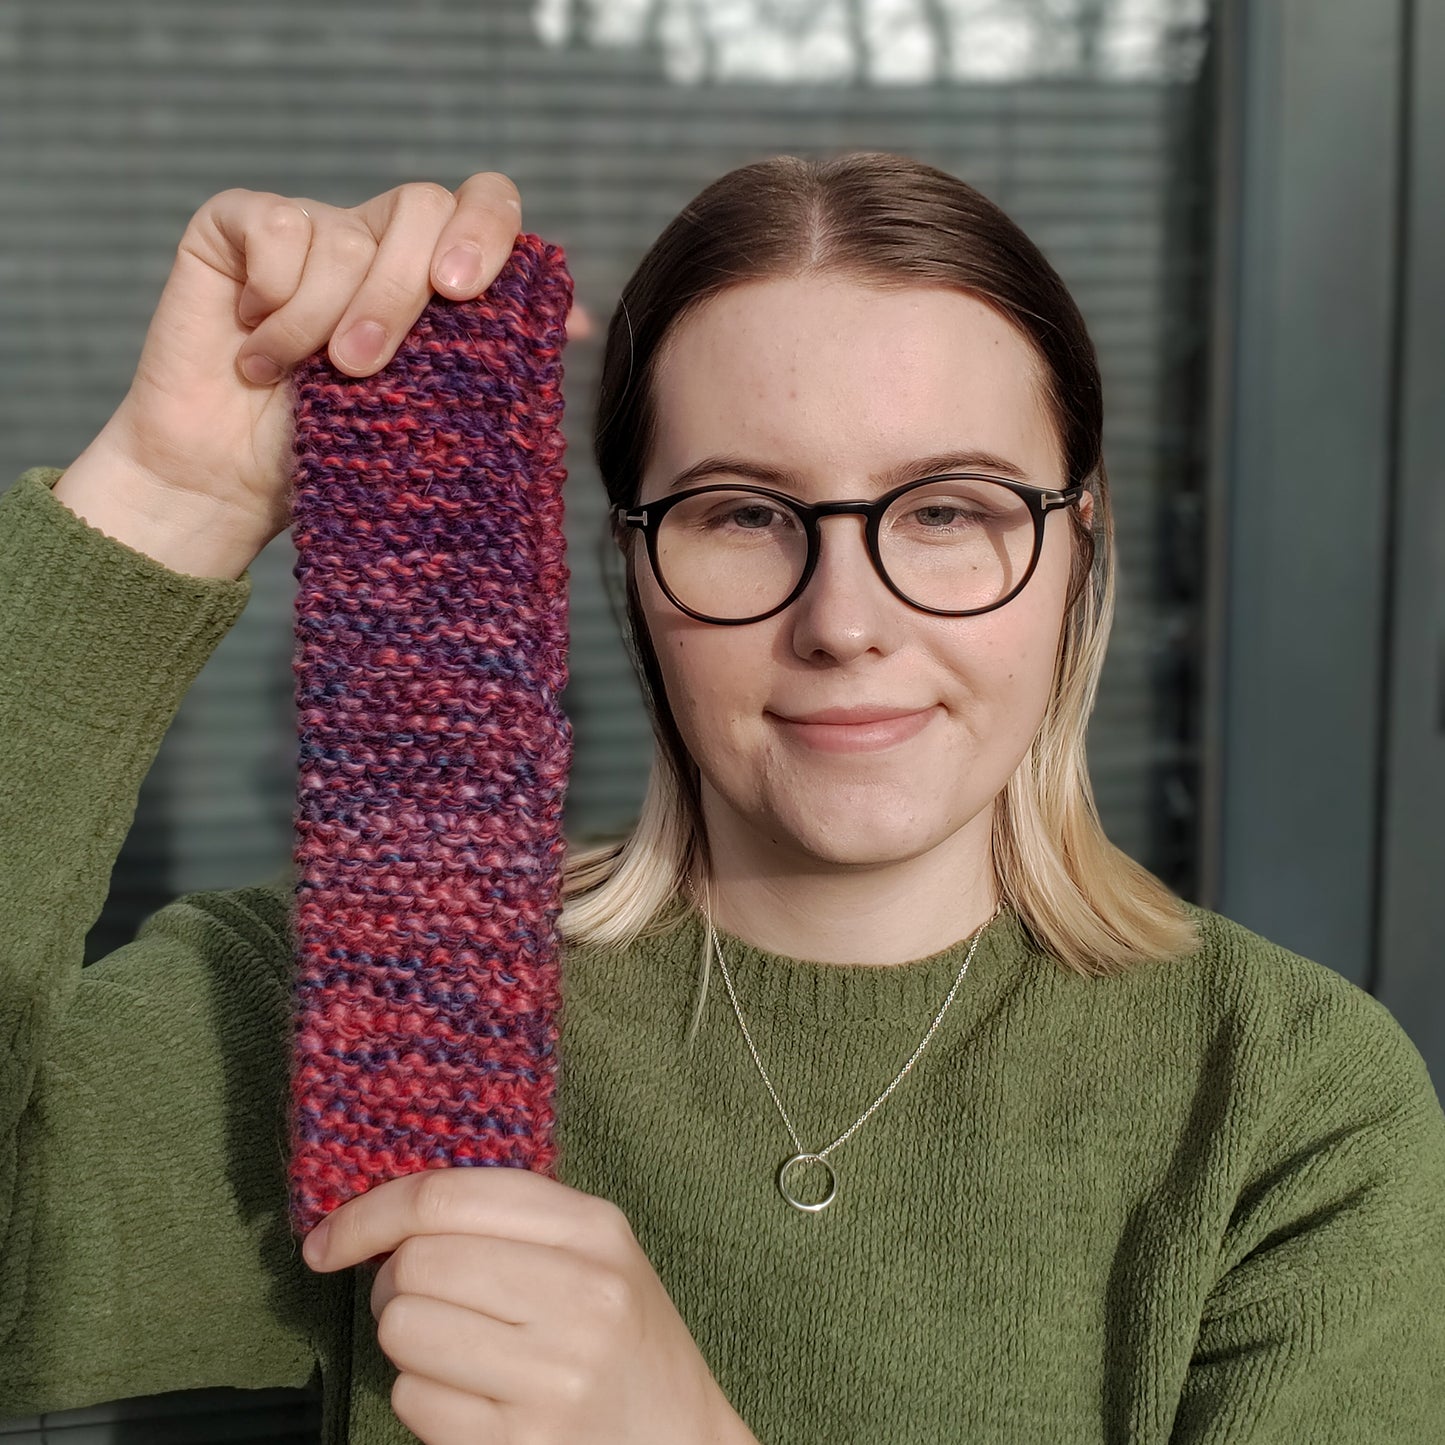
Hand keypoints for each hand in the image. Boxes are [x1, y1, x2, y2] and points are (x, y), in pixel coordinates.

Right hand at [59, 173, 589, 576]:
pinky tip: (254, 347)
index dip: (486, 230)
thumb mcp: (430, 414)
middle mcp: (376, 238)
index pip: (484, 204)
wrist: (233, 487)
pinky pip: (274, 226)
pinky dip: (270, 299)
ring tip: (294, 377)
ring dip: (321, 320)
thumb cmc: (338, 455)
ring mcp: (310, 225)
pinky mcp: (235, 223)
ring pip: (343, 232)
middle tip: (363, 367)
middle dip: (397, 295)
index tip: (462, 292)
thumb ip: (494, 363)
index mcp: (431, 275)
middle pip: (420, 209)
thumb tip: (580, 324)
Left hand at [301, 1167, 754, 1444]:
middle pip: (415, 1265)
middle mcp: (580, 1295)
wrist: (680, 1440)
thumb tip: (383, 1213)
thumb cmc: (622, 1338)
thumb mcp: (594, 1254)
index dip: (369, 1213)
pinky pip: (414, 1402)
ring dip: (407, 1344)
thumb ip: (509, 1219)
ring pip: (403, 1332)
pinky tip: (474, 1400)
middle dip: (395, 1285)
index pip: (448, 1196)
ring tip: (456, 1352)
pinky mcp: (523, 1444)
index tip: (328, 1240)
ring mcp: (553, 1376)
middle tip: (427, 1304)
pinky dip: (424, 1400)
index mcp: (593, 1230)